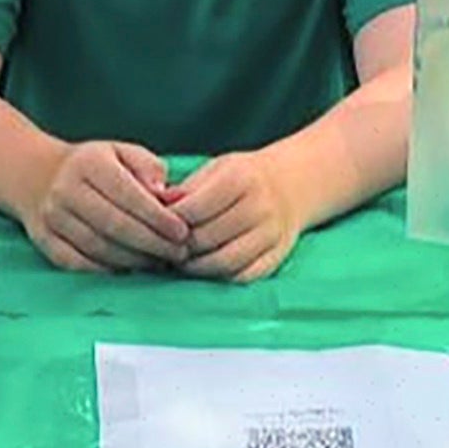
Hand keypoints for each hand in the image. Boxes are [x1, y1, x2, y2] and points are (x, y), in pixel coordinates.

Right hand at [26, 139, 191, 272]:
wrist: (37, 175)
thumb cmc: (93, 166)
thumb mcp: (122, 153)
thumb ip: (149, 168)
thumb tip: (167, 196)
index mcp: (89, 164)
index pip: (129, 195)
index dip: (158, 218)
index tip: (182, 232)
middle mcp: (66, 189)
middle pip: (115, 225)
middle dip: (152, 243)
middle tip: (178, 253)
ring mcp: (52, 217)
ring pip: (99, 247)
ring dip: (134, 260)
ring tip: (158, 262)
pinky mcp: (44, 240)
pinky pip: (79, 263)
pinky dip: (106, 270)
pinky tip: (128, 269)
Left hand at [168, 148, 307, 282]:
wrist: (291, 186)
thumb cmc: (242, 178)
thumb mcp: (215, 171)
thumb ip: (187, 190)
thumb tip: (157, 205)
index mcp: (241, 178)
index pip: (193, 209)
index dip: (169, 221)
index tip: (157, 225)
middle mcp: (260, 206)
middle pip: (206, 238)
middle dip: (179, 246)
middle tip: (164, 248)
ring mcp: (271, 233)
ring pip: (224, 262)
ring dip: (196, 267)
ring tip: (181, 261)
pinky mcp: (277, 256)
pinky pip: (243, 276)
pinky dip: (220, 277)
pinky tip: (206, 268)